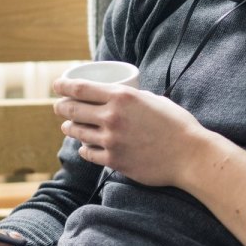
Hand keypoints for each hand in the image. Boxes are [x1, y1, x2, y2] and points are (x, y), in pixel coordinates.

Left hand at [53, 77, 208, 186]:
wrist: (189, 155)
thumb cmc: (177, 124)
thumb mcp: (153, 100)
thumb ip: (132, 98)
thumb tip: (118, 97)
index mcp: (122, 97)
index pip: (80, 88)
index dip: (63, 86)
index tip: (56, 85)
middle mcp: (112, 117)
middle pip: (73, 110)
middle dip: (61, 107)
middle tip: (59, 106)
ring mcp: (111, 140)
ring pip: (77, 132)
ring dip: (69, 127)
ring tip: (68, 125)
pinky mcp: (114, 161)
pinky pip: (89, 153)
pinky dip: (84, 148)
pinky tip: (84, 146)